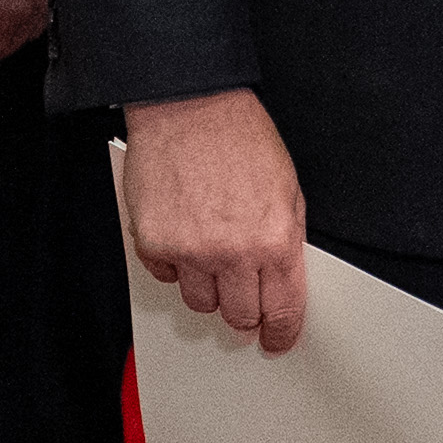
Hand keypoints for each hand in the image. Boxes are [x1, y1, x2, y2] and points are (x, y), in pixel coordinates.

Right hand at [122, 87, 308, 353]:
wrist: (190, 103)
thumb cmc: (239, 136)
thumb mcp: (287, 187)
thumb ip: (286, 240)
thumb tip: (283, 283)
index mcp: (275, 240)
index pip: (282, 312)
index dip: (280, 333)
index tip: (276, 340)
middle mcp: (233, 252)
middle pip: (239, 317)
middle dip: (244, 308)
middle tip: (241, 288)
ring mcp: (190, 250)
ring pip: (200, 303)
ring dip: (208, 285)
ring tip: (210, 248)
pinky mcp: (154, 242)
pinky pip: (166, 276)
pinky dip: (175, 263)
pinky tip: (184, 231)